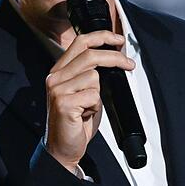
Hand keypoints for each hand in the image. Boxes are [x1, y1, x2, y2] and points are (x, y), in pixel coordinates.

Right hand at [44, 30, 134, 171]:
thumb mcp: (82, 92)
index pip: (80, 43)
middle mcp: (55, 77)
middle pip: (90, 55)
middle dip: (115, 58)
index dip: (101, 37)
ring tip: (90, 106)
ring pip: (94, 77)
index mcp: (59, 71)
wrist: (63, 148)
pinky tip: (86, 114)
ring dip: (99, 94)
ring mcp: (57, 90)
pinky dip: (96, 106)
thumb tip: (114, 59)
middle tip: (129, 65)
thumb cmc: (76, 122)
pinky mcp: (63, 103)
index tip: (118, 40)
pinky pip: (93, 95)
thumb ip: (90, 73)